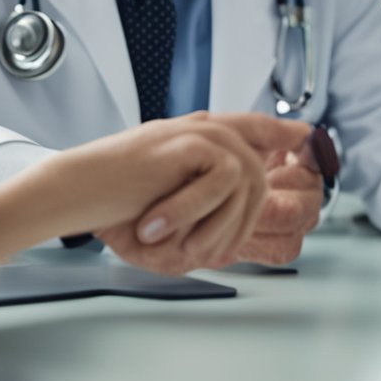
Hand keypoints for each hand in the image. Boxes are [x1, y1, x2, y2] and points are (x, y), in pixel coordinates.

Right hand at [0, 112, 309, 273]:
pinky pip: (223, 181)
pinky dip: (191, 211)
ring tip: (170, 239)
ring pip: (248, 182)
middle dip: (239, 223)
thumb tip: (236, 207)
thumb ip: (201, 193)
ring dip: (212, 225)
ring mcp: (199, 131)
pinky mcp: (189, 140)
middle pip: (260, 173)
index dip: (280, 131)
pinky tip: (156, 223)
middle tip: (197, 252)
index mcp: (199, 136)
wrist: (75, 190)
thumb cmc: (114, 199)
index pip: (254, 127)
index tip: (304, 135)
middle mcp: (205, 128)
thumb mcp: (169, 198)